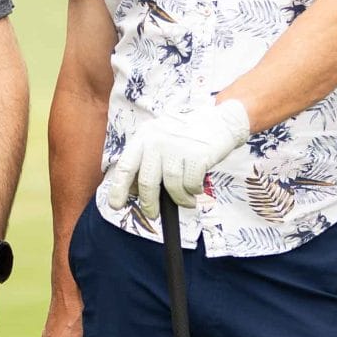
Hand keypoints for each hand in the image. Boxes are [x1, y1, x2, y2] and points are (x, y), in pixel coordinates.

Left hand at [103, 100, 250, 218]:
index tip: (116, 205)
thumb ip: (146, 161)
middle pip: (147, 182)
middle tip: (152, 214)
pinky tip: (196, 189)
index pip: (126, 166)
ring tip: (186, 200)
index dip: (118, 189)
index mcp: (144, 137)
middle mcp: (157, 141)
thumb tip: (133, 191)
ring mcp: (177, 147)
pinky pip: (190, 185)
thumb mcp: (160, 140)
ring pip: (171, 187)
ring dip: (179, 200)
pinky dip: (193, 192)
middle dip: (149, 204)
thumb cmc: (186, 136)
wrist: (220, 122)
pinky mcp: (196, 155)